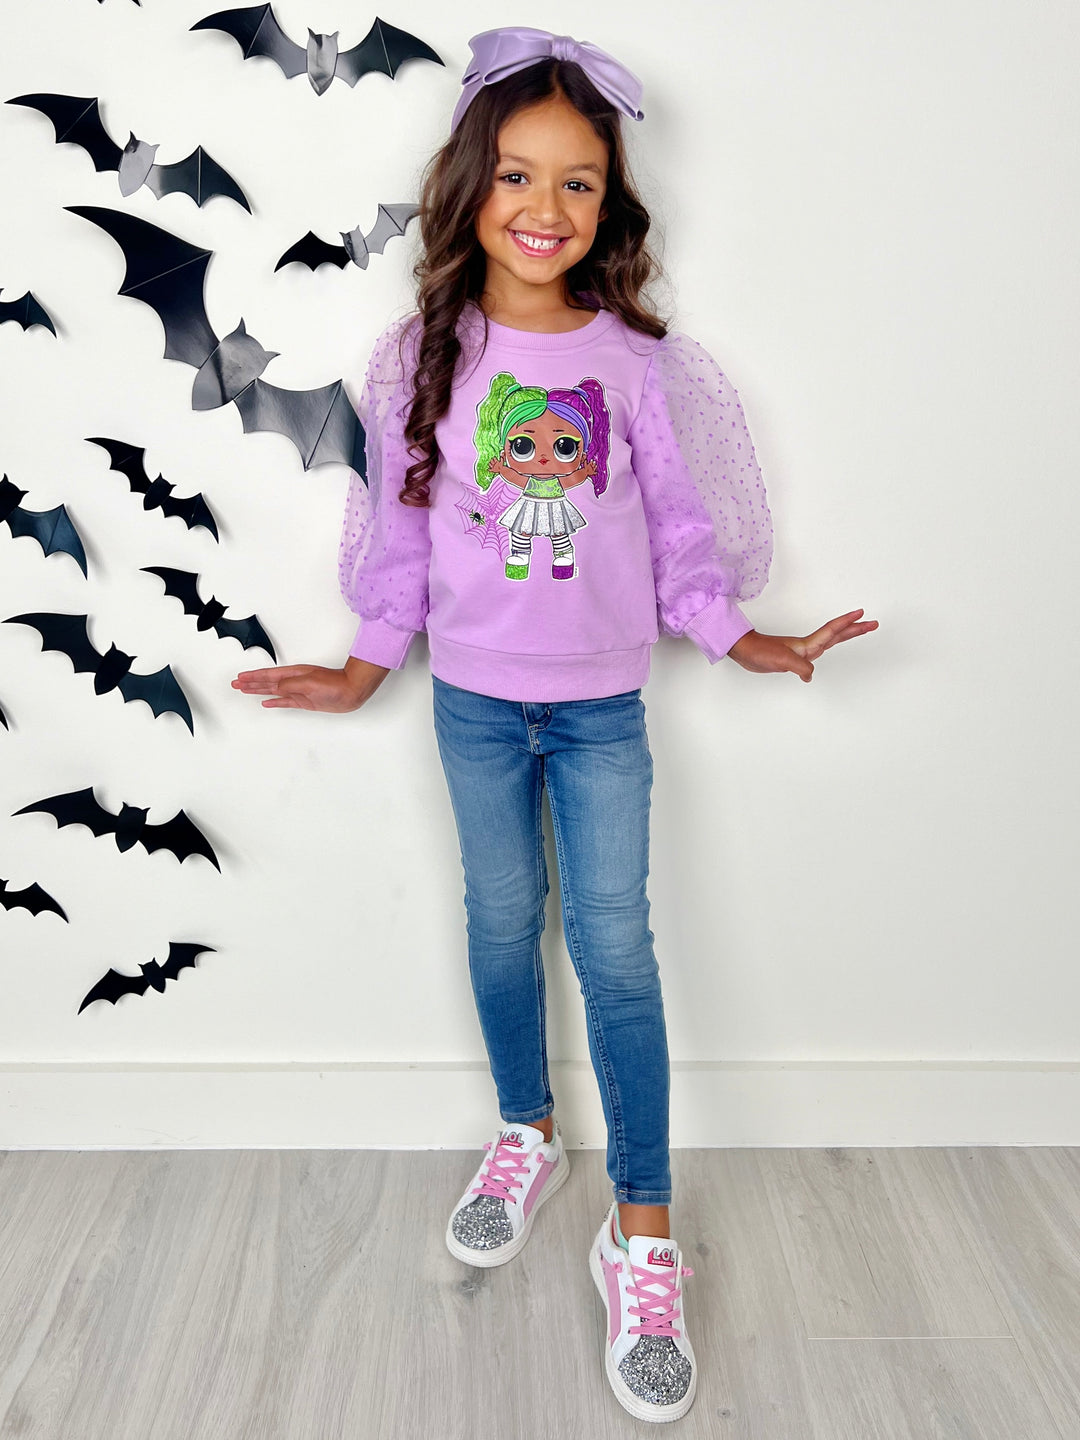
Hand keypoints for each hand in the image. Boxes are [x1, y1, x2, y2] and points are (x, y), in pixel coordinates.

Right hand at [231, 656, 388, 710]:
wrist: (351, 691)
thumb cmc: (335, 685)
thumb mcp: (309, 683)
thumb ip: (290, 684)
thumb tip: (275, 687)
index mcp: (293, 674)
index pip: (267, 675)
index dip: (252, 677)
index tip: (239, 678)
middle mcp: (293, 681)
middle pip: (266, 681)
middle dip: (250, 683)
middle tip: (235, 684)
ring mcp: (298, 691)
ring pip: (272, 690)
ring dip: (258, 690)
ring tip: (245, 690)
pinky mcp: (304, 701)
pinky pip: (284, 701)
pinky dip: (274, 702)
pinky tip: (266, 702)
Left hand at [728, 609, 877, 682]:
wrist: (744, 650)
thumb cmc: (760, 652)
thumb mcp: (781, 660)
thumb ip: (799, 666)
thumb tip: (810, 674)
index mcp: (807, 645)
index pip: (832, 631)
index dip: (847, 624)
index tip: (863, 615)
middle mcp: (807, 646)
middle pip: (837, 634)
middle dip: (856, 629)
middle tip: (873, 623)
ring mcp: (802, 650)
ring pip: (829, 641)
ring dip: (845, 636)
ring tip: (859, 630)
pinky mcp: (794, 657)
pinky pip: (817, 652)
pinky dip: (825, 651)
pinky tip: (822, 658)